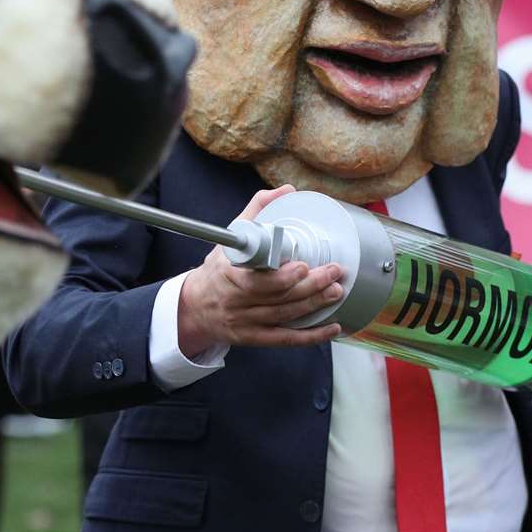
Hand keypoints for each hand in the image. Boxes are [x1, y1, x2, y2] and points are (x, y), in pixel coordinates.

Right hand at [177, 184, 344, 355]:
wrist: (195, 307)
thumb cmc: (217, 269)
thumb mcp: (231, 239)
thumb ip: (257, 212)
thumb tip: (286, 191)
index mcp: (228, 274)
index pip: (255, 279)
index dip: (281, 276)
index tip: (303, 265)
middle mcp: (236, 301)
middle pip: (276, 297)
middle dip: (309, 286)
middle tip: (333, 272)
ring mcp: (246, 322)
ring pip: (284, 316)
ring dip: (314, 305)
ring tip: (336, 291)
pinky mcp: (254, 338)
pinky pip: (286, 339)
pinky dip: (311, 336)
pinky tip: (332, 327)